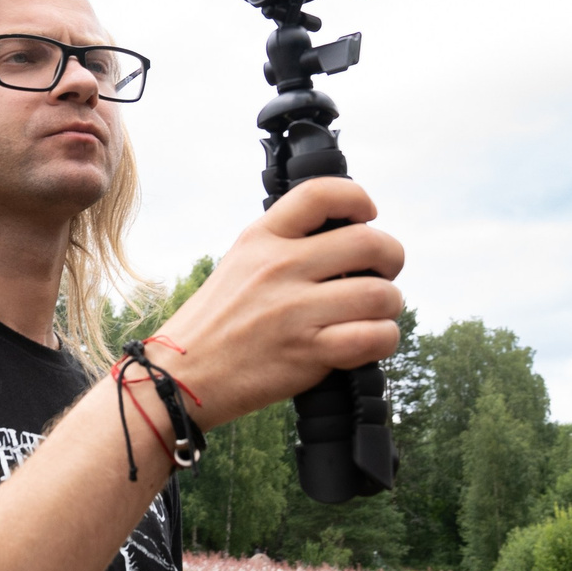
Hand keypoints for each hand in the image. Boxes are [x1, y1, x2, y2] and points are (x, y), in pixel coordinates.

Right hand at [153, 178, 403, 429]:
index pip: (322, 193)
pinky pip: (374, 337)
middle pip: (369, 242)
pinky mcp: (307, 352)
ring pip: (381, 294)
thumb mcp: (240, 264)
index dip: (359, 199)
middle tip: (382, 273)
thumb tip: (345, 238)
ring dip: (389, 306)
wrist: (180, 377)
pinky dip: (382, 339)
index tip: (367, 216)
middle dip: (391, 258)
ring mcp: (294, 310)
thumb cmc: (215, 324)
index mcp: (262, 238)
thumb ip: (285, 246)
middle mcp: (279, 268)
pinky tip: (368, 340)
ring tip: (373, 314)